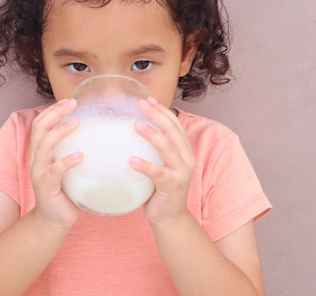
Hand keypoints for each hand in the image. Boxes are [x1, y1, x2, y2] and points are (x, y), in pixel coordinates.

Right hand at [29, 99, 81, 229]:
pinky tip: (80, 156)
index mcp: (41, 152)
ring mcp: (39, 172)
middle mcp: (36, 158)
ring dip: (60, 132)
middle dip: (55, 113)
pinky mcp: (46, 186)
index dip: (52, 110)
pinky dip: (66, 162)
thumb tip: (99, 135)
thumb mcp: (67, 167)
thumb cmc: (64, 191)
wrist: (53, 220)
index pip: (40, 123)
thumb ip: (74, 150)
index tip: (69, 100)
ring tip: (76, 123)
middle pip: (39, 128)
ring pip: (44, 146)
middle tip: (73, 104)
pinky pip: (54, 171)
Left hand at [130, 96, 195, 226]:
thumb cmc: (160, 189)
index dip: (163, 110)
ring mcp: (181, 172)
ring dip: (152, 135)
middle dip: (158, 115)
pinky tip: (132, 160)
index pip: (175, 124)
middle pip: (173, 131)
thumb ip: (152, 151)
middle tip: (141, 103)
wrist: (170, 217)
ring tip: (136, 124)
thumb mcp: (159, 165)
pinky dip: (146, 166)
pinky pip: (158, 173)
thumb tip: (129, 132)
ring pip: (167, 148)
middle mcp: (186, 158)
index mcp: (183, 151)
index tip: (148, 99)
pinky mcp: (172, 186)